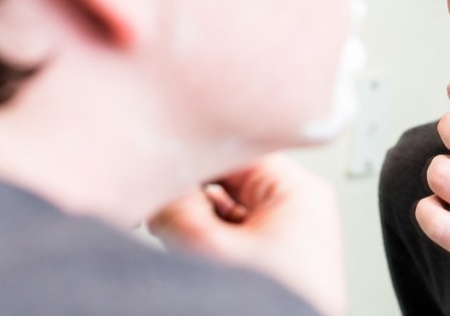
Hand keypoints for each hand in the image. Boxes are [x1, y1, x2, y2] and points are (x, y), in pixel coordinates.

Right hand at [149, 153, 344, 315]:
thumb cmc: (274, 309)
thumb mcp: (208, 250)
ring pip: (225, 213)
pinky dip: (204, 246)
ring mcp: (289, 241)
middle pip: (229, 180)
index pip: (237, 149)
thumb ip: (176, 206)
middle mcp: (300, 211)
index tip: (152, 162)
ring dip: (191, 223)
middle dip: (187, 194)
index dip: (191, 155)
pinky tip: (183, 258)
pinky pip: (232, 242)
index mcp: (300, 193)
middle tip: (149, 207)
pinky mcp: (277, 268)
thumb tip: (154, 181)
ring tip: (165, 238)